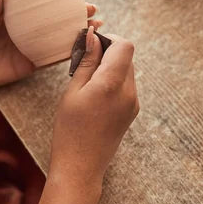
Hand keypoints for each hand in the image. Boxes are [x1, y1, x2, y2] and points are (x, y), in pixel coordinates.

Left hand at [0, 0, 102, 88]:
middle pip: (56, 14)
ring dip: (79, 29)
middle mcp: (27, 25)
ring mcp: (31, 44)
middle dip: (76, 9)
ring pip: (60, 35)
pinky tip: (85, 46)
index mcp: (15, 10)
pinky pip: (54, 57)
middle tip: (91, 6)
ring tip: (96, 24)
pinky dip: (70, 52)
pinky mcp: (31, 63)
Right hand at [49, 27, 139, 189]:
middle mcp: (129, 92)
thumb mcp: (73, 91)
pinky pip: (127, 86)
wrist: (81, 167)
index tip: (91, 43)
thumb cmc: (69, 130)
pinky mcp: (132, 112)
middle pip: (127, 57)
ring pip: (128, 71)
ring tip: (87, 80)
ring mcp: (133, 104)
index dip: (109, 39)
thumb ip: (86, 61)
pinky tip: (95, 94)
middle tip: (84, 61)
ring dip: (111, 67)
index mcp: (111, 84)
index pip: (124, 45)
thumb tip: (92, 36)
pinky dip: (113, 81)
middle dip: (108, 52)